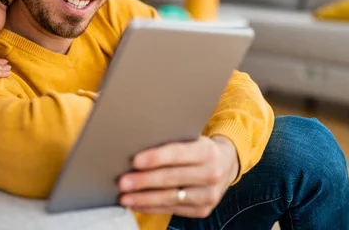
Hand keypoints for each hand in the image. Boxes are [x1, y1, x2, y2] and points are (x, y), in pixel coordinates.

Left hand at [118, 135, 238, 217]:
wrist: (225, 164)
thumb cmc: (199, 148)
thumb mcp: (192, 138)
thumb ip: (172, 142)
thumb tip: (138, 144)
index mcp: (206, 151)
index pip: (178, 154)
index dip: (156, 157)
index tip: (135, 161)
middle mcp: (211, 173)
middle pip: (171, 178)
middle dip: (144, 181)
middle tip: (123, 182)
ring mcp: (209, 195)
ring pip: (170, 198)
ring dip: (144, 198)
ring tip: (124, 197)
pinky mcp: (203, 210)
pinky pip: (172, 209)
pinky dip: (151, 207)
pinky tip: (137, 203)